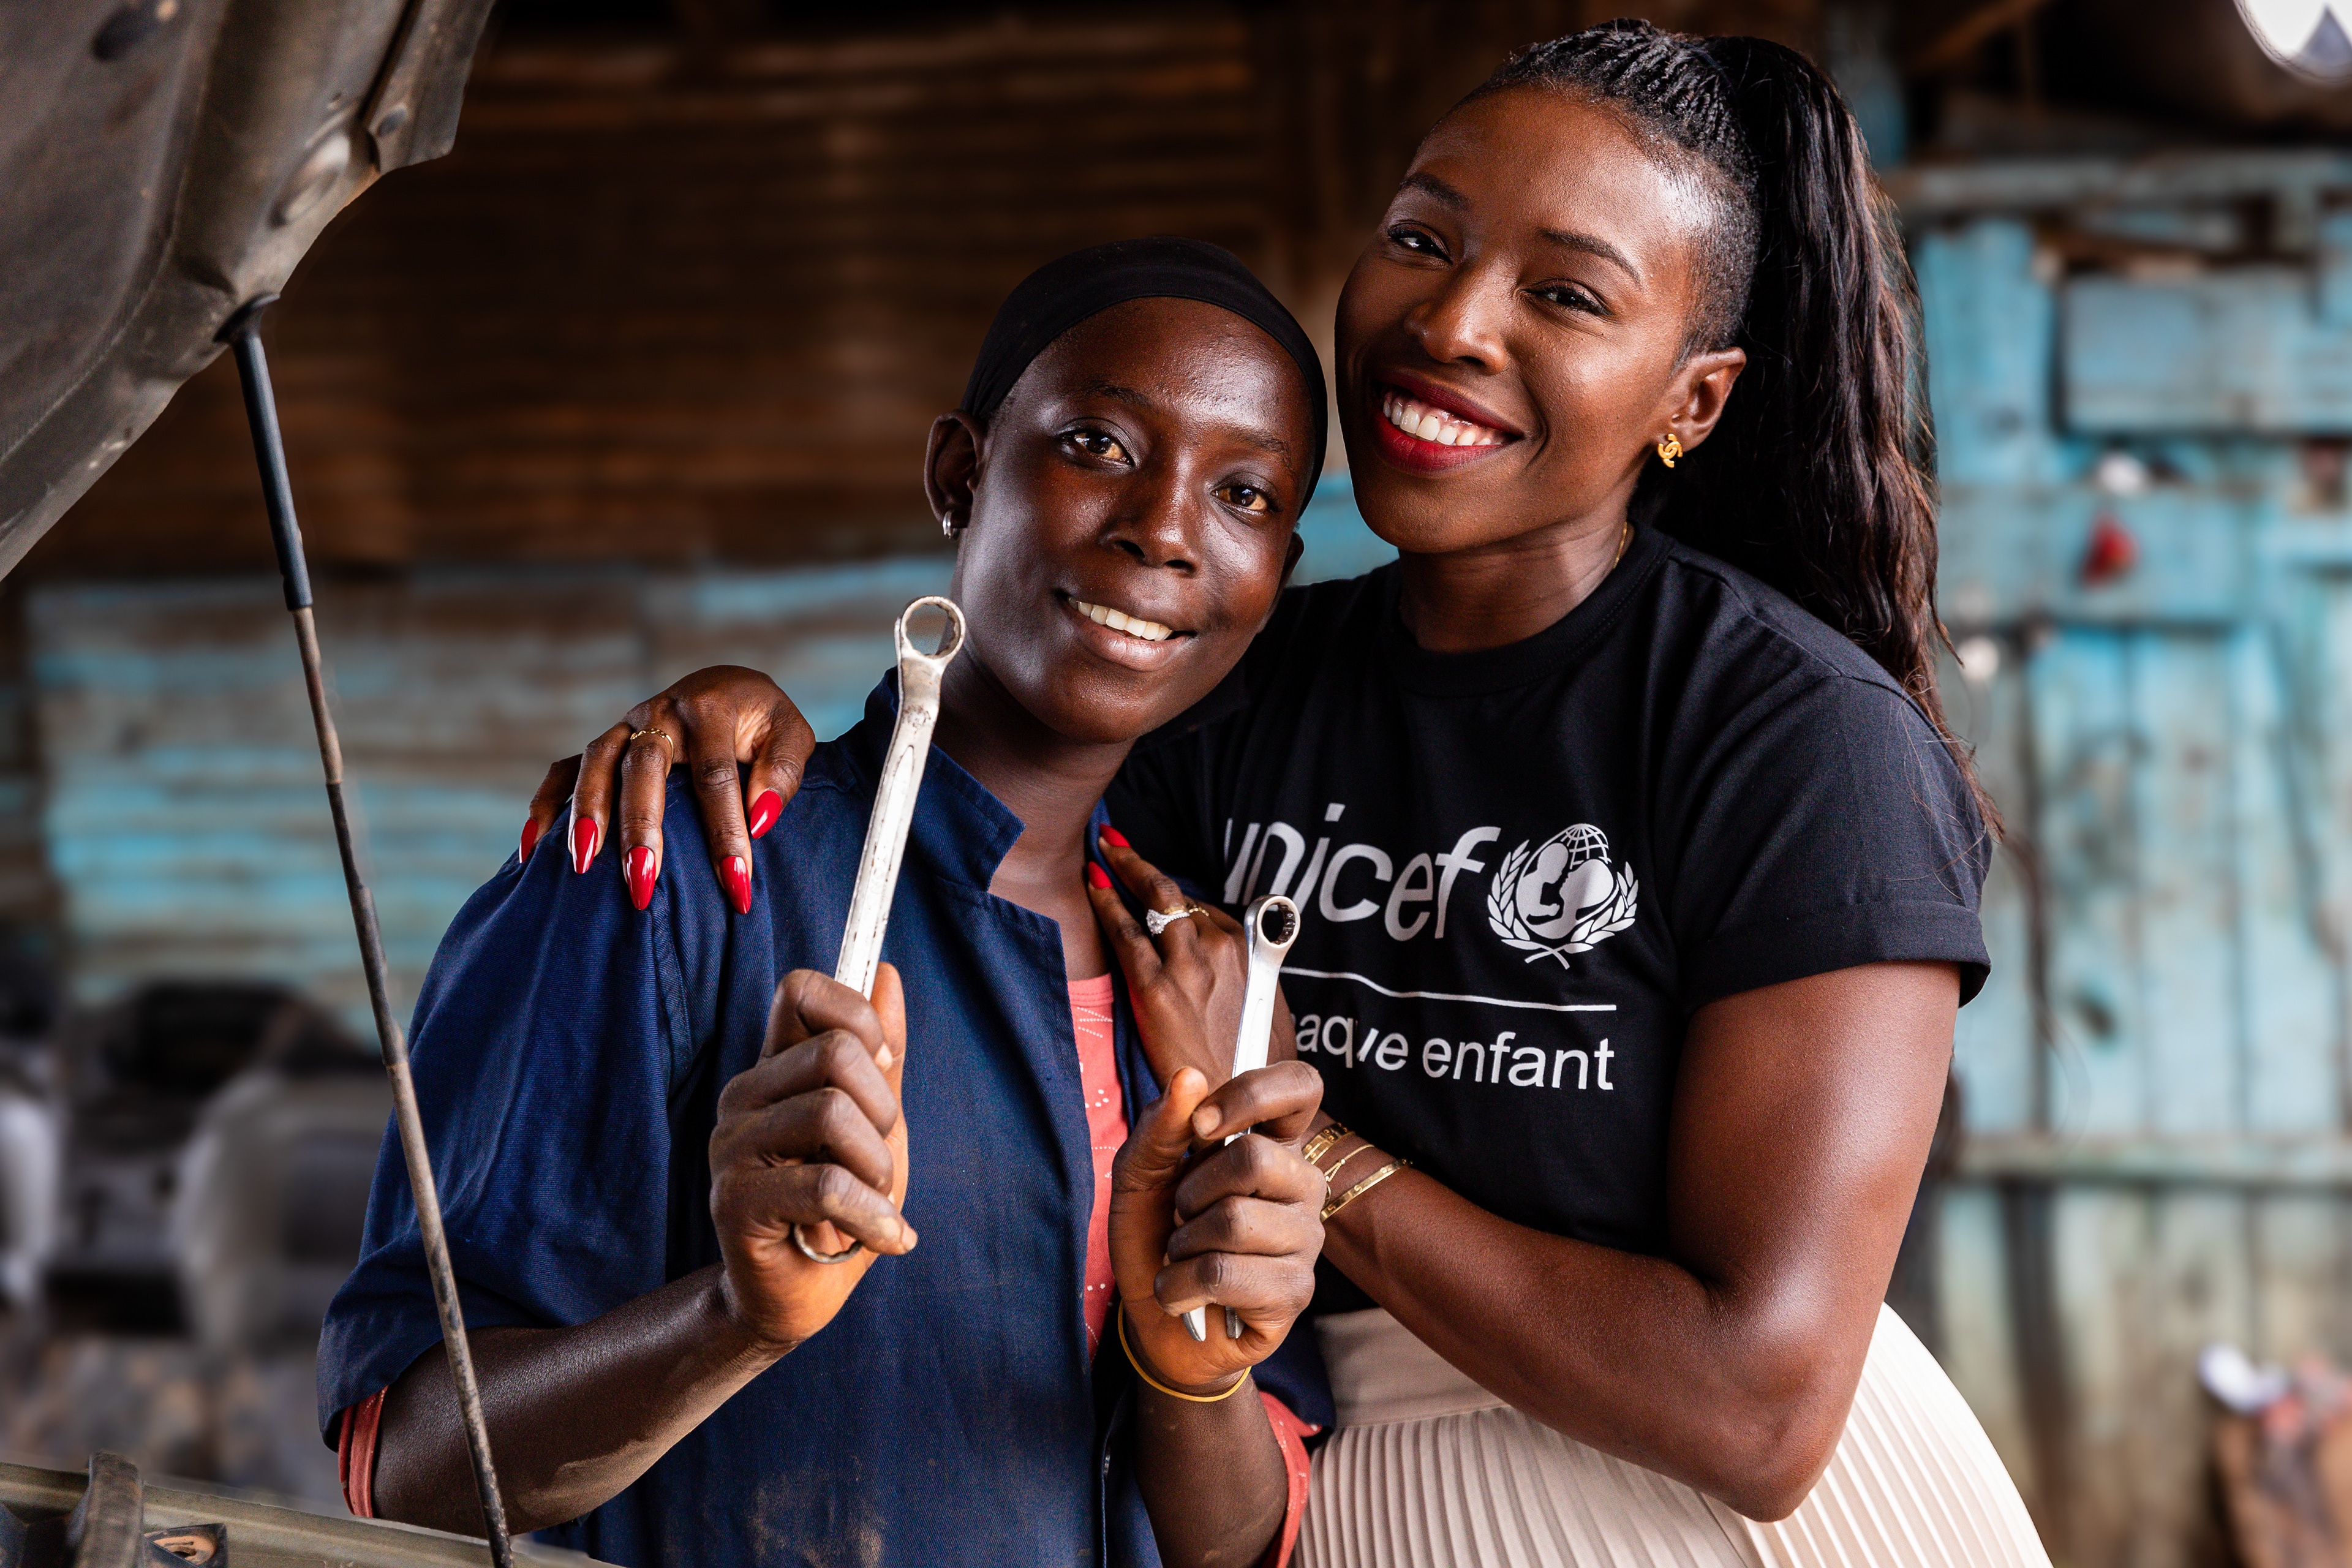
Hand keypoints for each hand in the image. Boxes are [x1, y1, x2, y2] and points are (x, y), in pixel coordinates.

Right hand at [522, 666, 816, 910]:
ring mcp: (625, 726)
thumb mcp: (791, 736)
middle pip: (643, 769)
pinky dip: (545, 806)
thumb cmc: (764, 724)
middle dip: (641, 828)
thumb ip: (782, 773)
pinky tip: (532, 852)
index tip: (737, 884)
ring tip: (583, 867)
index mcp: (709, 708)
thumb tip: (759, 820)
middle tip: (642, 883)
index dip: (726, 832)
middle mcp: (659, 712)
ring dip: (586, 815)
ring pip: (595, 765)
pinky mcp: (605, 744)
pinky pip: (564, 770)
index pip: (716, 777)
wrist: (730, 687)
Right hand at [708, 966, 913, 1353]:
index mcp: (775, 1068)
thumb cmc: (843, 1204)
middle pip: (835, 1050)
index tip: (882, 1067)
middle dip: (882, 1108)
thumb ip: (882, 1053)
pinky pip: (825, 1183)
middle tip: (878, 1160)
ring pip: (831, 1111)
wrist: (805, 1293)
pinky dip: (873, 1216)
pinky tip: (887, 1238)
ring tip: (876, 1202)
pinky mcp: (733, 1199)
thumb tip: (884, 972)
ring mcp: (731, 1145)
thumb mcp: (877, 1123)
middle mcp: (744, 1095)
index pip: (800, 990)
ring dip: (878, 1167)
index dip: (856, 1015)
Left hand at [1087, 834, 1294, 1086]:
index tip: (1149, 884)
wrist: (1238, 1107)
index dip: (1170, 895)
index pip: (1201, 908)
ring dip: (1123, 870)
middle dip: (1141, 864)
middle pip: (1175, 894)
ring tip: (1102, 853)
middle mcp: (1221, 948)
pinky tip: (1093, 884)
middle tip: (1115, 844)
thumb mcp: (1266, 1012)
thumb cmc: (1253, 1067)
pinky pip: (1127, 932)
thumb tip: (1231, 966)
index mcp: (1248, 950)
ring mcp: (1188, 965)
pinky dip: (1108, 901)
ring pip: (1153, 901)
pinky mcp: (1157, 989)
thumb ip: (1246, 978)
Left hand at [1111, 1063, 1323, 1395]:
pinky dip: (1180, 1286)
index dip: (1252, 1094)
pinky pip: (1224, 1274)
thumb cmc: (1154, 1237)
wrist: (1152, 1322)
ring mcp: (1306, 1240)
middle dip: (1192, 1191)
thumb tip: (1189, 1076)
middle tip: (1181, 1216)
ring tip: (1183, 1258)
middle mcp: (1302, 1185)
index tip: (1202, 1125)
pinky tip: (1184, 1297)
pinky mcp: (1294, 1292)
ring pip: (1234, 1221)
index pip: (1301, 1086)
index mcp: (1272, 1142)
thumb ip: (1160, 1126)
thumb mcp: (1140, 1175)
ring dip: (1181, 1245)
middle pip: (1255, 1158)